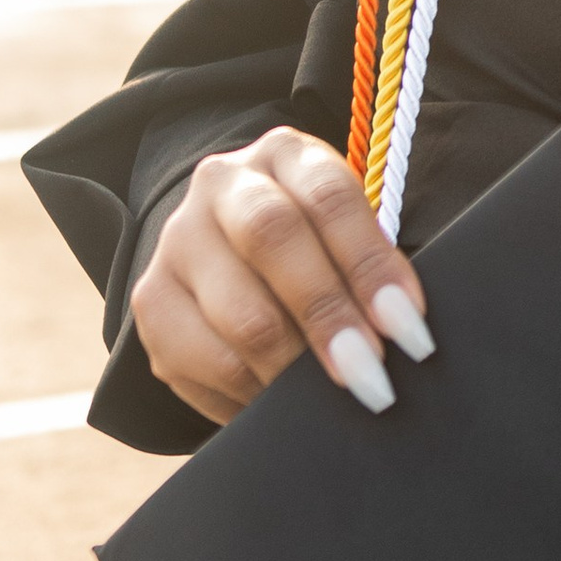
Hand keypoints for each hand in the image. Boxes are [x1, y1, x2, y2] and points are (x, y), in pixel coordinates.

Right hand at [130, 124, 433, 426]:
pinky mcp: (151, 299)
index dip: (371, 264)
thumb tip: (405, 339)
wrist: (231, 248)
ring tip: (332, 401)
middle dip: (327, 314)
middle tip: (371, 375)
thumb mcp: (347, 235)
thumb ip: (370, 269)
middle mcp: (223, 184)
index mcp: (285, 154)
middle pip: (271, 238)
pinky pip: (203, 361)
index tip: (409, 328)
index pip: (328, 196)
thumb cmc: (317, 247)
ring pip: (237, 312)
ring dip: (293, 368)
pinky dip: (251, 394)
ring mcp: (178, 239)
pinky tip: (282, 407)